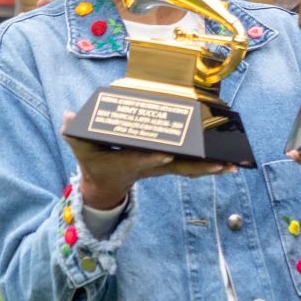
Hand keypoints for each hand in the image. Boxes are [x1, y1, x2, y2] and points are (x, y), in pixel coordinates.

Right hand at [60, 112, 236, 209]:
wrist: (106, 183)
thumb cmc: (94, 160)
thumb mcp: (80, 146)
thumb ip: (73, 132)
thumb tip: (67, 117)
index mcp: (127, 161)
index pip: (141, 160)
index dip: (151, 158)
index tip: (164, 154)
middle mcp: (150, 165)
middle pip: (176, 167)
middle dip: (198, 166)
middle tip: (221, 164)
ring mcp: (163, 167)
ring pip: (190, 169)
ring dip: (212, 168)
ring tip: (234, 166)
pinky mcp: (171, 165)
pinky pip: (194, 166)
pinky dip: (212, 166)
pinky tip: (232, 165)